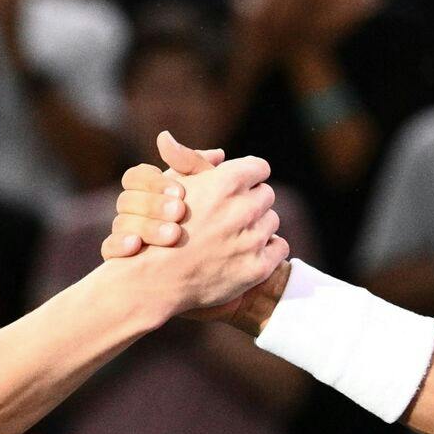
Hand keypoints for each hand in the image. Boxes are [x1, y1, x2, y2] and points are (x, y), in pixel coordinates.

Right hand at [103, 133, 291, 329]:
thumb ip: (193, 161)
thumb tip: (219, 153)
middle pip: (266, 194)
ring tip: (233, 237)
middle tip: (232, 215)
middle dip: (252, 202)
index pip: (259, 168)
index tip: (240, 187)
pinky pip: (279, 248)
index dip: (249, 176)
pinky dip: (267, 250)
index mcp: (227, 182)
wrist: (153, 280)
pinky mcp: (258, 267)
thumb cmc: (158, 226)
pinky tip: (246, 253)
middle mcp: (244, 208)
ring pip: (272, 221)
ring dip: (258, 226)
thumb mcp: (169, 186)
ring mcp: (253, 239)